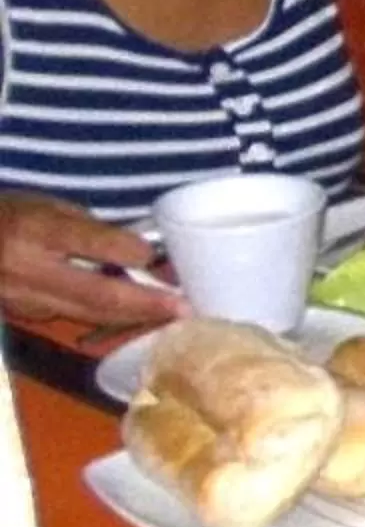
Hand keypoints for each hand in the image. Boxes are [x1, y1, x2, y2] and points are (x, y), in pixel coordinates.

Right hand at [0, 195, 181, 327]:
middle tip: (184, 308)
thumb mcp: (50, 206)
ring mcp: (22, 299)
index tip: (158, 257)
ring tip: (170, 317)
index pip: (91, 243)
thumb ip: (93, 230)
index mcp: (36, 230)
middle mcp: (27, 269)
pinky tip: (134, 318)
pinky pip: (71, 319)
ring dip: (132, 318)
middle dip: (145, 304)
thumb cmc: (12, 214)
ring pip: (87, 315)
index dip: (130, 252)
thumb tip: (144, 253)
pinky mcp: (23, 316)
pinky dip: (106, 320)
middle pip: (96, 294)